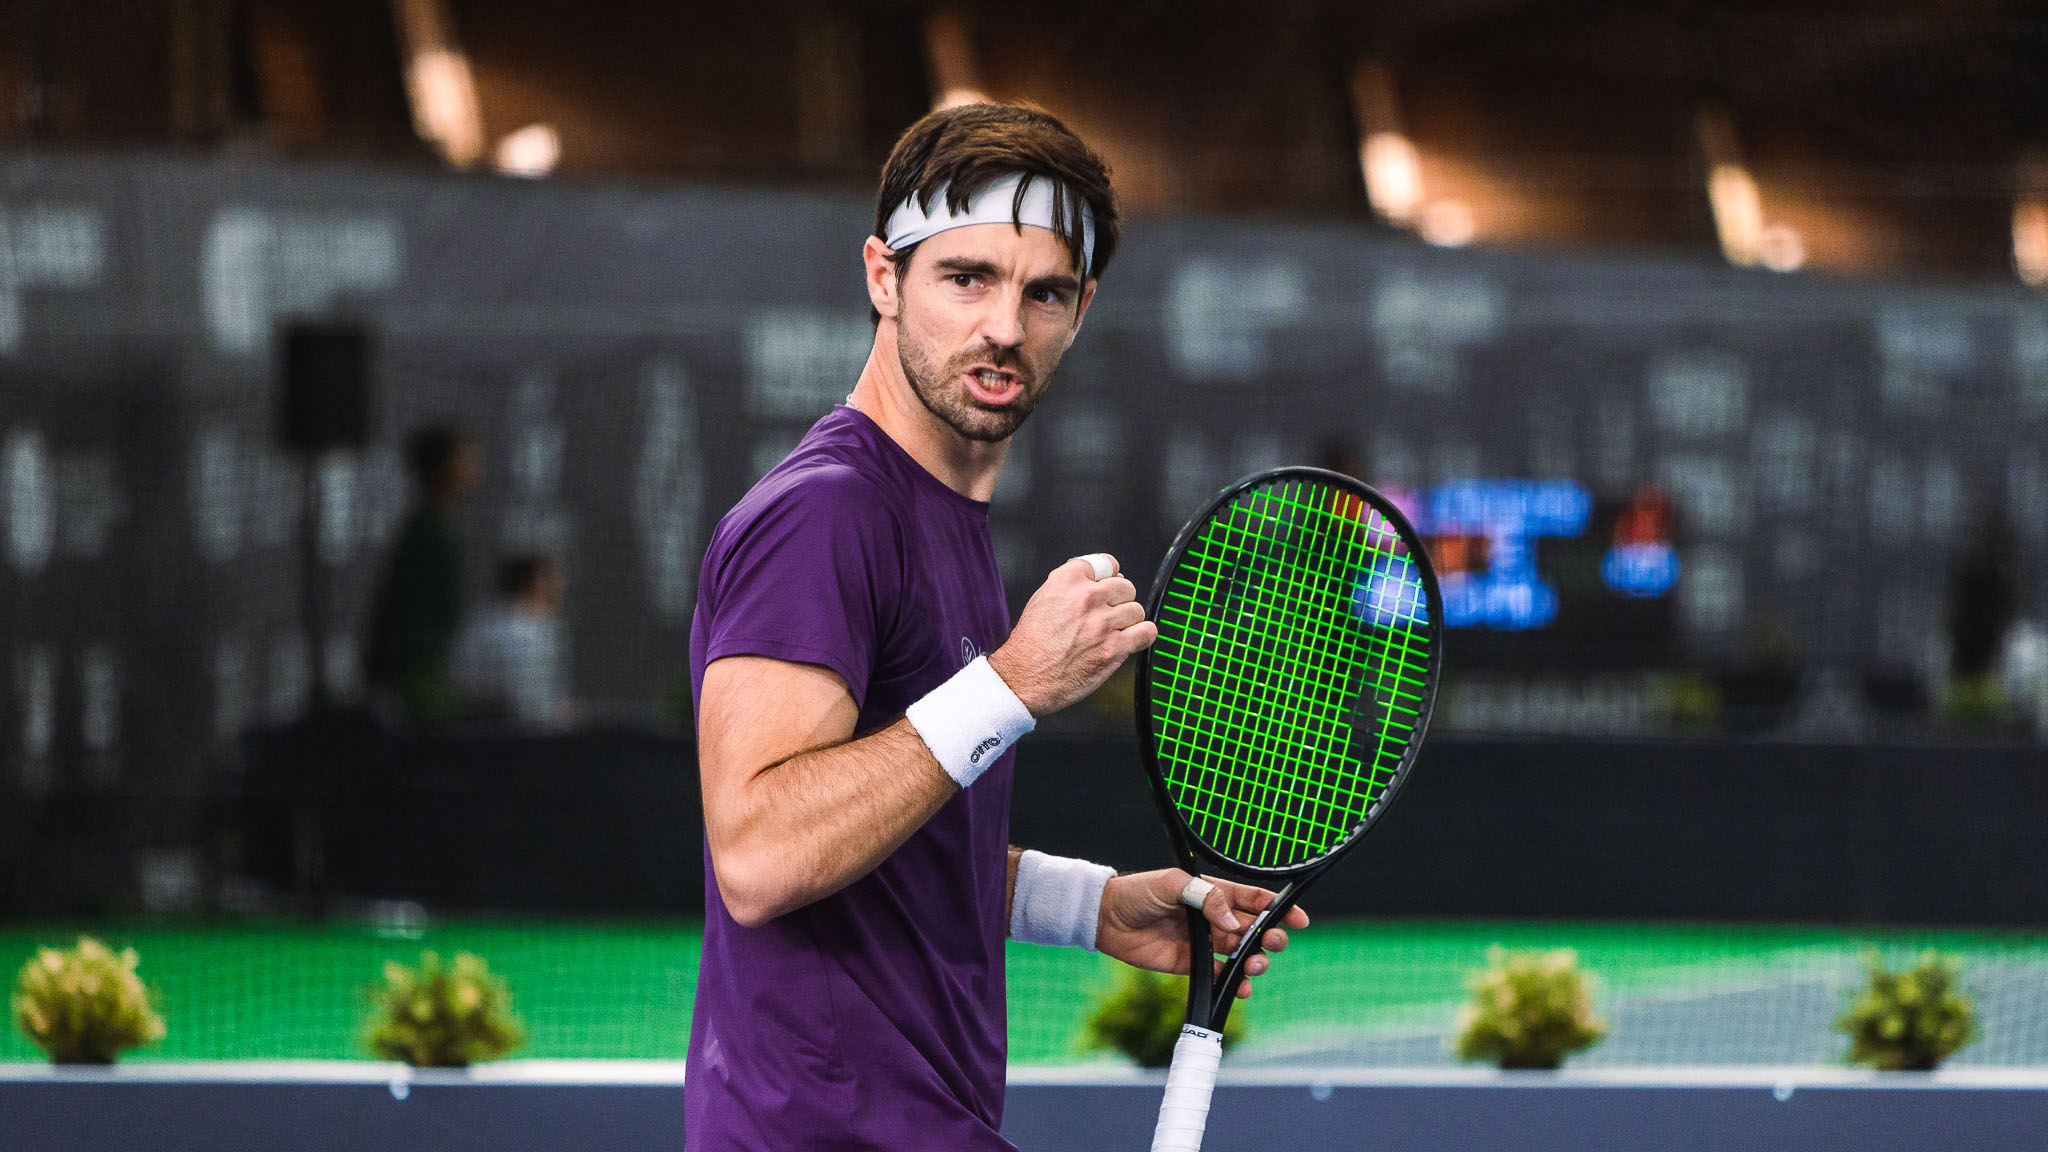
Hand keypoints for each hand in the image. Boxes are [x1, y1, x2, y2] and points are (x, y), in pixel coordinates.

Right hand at [989, 554, 1155, 716]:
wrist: (1024, 678)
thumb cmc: (1030, 644)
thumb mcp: (1042, 599)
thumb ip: (1071, 586)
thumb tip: (1102, 580)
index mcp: (1067, 581)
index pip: (1106, 563)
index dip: (1109, 576)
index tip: (1109, 584)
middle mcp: (1087, 598)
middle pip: (1125, 587)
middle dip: (1119, 600)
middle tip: (1107, 614)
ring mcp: (1103, 623)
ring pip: (1136, 610)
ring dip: (1128, 621)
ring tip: (1113, 631)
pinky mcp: (1115, 648)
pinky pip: (1147, 632)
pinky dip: (1142, 635)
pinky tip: (1131, 640)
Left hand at [1094, 869, 1310, 998]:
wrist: (1108, 918)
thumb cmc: (1139, 892)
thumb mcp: (1174, 884)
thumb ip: (1206, 899)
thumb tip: (1234, 923)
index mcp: (1213, 892)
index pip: (1254, 899)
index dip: (1279, 907)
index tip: (1299, 918)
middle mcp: (1214, 918)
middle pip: (1254, 929)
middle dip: (1271, 937)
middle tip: (1274, 943)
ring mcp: (1205, 943)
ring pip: (1242, 954)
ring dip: (1255, 961)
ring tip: (1255, 966)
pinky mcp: (1192, 964)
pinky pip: (1220, 975)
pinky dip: (1234, 983)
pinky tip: (1242, 988)